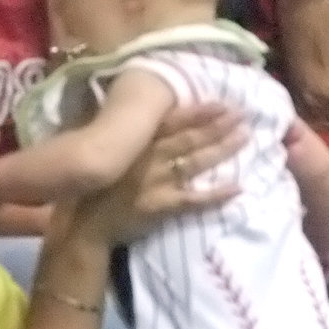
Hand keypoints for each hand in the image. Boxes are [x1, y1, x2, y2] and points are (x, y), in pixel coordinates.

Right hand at [67, 103, 246, 244]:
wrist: (83, 225)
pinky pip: (195, 200)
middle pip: (190, 139)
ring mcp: (158, 183)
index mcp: (136, 142)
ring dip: (222, 150)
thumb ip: (124, 132)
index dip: (199, 112)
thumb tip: (140, 112)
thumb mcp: (103, 149)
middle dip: (218, 126)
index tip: (222, 103)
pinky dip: (216, 195)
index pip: (172, 122)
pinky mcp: (163, 207)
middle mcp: (150, 158)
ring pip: (196, 163)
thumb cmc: (91, 185)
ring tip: (244, 137)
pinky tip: (238, 187)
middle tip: (243, 115)